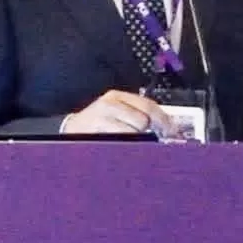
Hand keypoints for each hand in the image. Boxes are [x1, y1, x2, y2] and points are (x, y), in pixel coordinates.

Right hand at [62, 90, 176, 136]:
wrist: (70, 131)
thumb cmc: (97, 124)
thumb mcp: (117, 112)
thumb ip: (139, 114)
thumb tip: (166, 127)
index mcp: (117, 97)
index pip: (148, 105)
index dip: (164, 120)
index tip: (173, 132)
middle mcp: (109, 104)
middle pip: (143, 118)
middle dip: (150, 132)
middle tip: (154, 140)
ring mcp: (101, 118)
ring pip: (134, 131)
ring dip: (137, 140)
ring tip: (129, 142)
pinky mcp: (96, 132)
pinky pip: (121, 140)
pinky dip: (127, 146)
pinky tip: (123, 146)